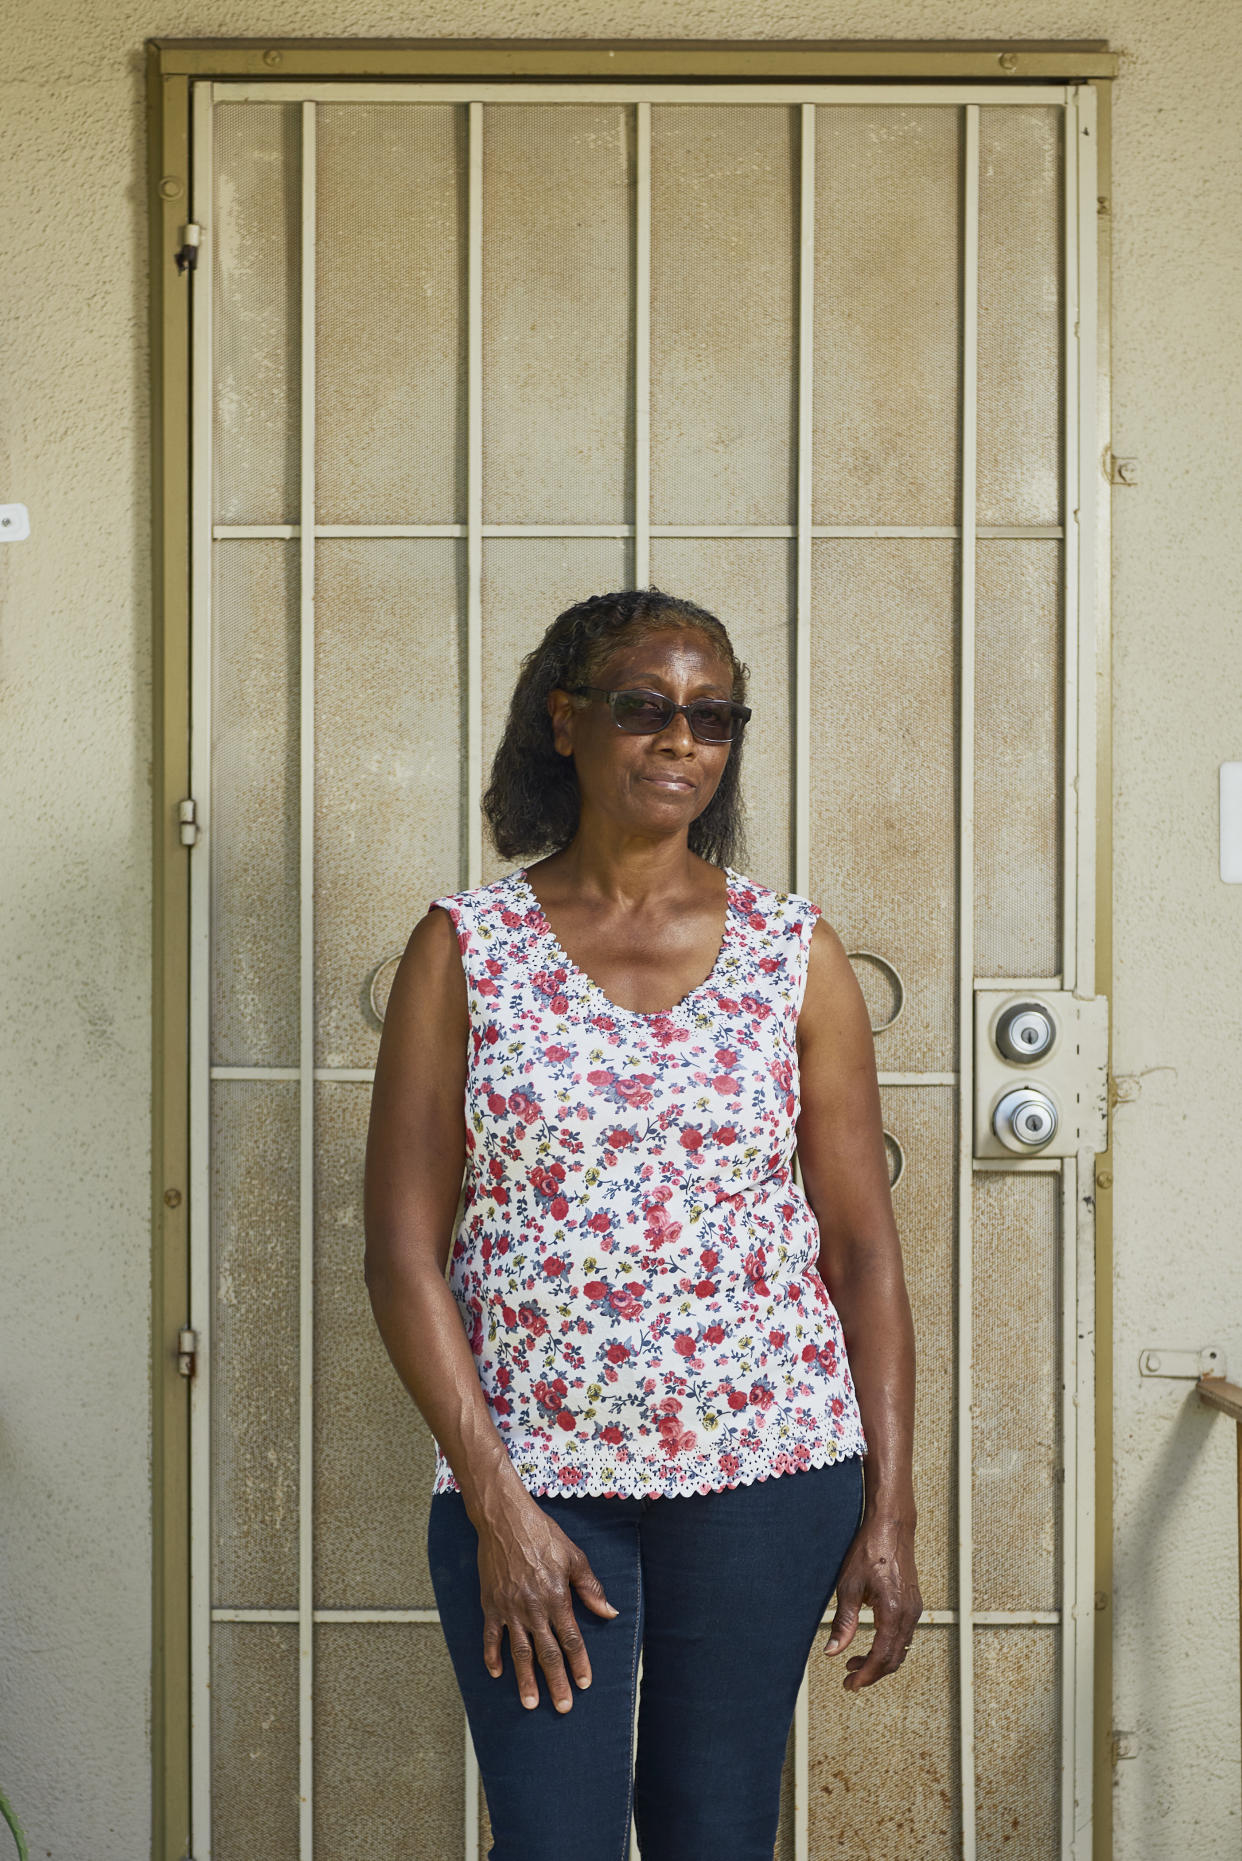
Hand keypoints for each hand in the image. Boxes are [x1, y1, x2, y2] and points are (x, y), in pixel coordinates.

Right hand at [476, 1498, 619, 1711]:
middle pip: (547, 1653)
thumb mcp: (574, 1557)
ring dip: (525, 1679)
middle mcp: (533, 1607)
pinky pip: (491, 1636)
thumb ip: (590, 1588)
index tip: (584, 1684)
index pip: (571, 1639)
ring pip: (519, 1651)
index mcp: (557, 1597)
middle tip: (562, 1707)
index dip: (578, 1663)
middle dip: (556, 1682)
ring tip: (531, 1703)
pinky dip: (492, 1656)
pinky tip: (497, 1674)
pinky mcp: (491, 1604)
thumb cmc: (542, 1534)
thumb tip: (609, 1612)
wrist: (504, 1519)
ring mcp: (510, 1608)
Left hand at [824, 1508, 921, 1690]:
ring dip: (880, 1661)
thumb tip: (833, 1652)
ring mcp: (915, 1609)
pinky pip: (903, 1635)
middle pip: (894, 1659)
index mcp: (893, 1612)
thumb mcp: (849, 1587)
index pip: (881, 1657)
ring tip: (854, 1662)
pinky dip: (888, 1646)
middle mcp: (909, 1614)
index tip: (849, 1685)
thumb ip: (843, 1623)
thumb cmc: (869, 1551)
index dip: (865, 1675)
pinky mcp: (913, 1603)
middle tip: (849, 1679)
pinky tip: (871, 1643)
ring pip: (900, 1649)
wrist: (891, 1526)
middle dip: (872, 1673)